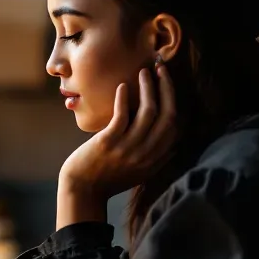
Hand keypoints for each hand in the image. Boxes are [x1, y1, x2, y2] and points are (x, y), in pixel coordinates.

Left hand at [57, 61, 175, 226]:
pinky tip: (123, 86)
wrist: (82, 191)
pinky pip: (122, 116)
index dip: (175, 100)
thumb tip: (173, 144)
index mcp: (155, 160)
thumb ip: (157, 158)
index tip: (168, 82)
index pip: (176, 127)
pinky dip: (124, 99)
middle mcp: (146, 154)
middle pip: (167, 116)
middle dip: (167, 88)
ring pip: (148, 113)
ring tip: (144, 72)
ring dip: (148, 88)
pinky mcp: (108, 143)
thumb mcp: (141, 173)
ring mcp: (127, 149)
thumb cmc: (108, 178)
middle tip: (161, 68)